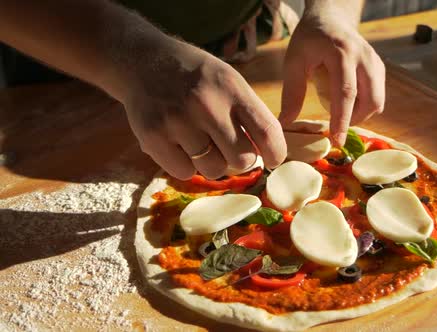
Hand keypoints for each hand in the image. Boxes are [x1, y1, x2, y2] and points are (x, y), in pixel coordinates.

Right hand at [122, 40, 285, 179]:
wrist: (142, 61)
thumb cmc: (195, 76)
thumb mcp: (228, 80)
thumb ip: (248, 112)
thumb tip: (269, 153)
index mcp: (231, 88)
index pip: (267, 132)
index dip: (276, 154)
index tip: (273, 159)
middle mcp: (206, 104)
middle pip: (242, 160)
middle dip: (240, 160)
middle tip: (228, 147)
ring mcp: (178, 122)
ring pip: (214, 170)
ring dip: (212, 163)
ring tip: (200, 142)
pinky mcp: (153, 137)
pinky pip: (185, 173)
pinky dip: (185, 165)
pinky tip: (179, 145)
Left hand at [279, 1, 384, 145]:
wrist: (330, 19)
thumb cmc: (309, 40)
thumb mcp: (294, 62)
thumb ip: (291, 93)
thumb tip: (284, 124)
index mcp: (341, 53)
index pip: (346, 92)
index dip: (343, 119)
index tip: (338, 141)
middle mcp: (364, 57)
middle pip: (370, 100)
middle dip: (354, 120)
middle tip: (335, 127)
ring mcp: (375, 62)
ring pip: (377, 101)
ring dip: (361, 114)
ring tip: (339, 113)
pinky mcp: (379, 67)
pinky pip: (378, 96)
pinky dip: (365, 106)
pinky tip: (348, 103)